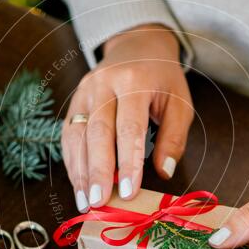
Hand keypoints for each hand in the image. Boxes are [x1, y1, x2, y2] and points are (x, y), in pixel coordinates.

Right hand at [63, 24, 193, 210]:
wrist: (138, 45)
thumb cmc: (162, 79)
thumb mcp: (180, 103)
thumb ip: (174, 138)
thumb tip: (164, 172)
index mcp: (135, 81)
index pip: (129, 127)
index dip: (127, 162)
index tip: (128, 192)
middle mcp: (104, 83)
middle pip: (97, 132)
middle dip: (98, 171)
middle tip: (100, 203)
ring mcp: (85, 91)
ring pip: (77, 135)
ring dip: (80, 172)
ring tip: (85, 202)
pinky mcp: (74, 100)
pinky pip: (68, 134)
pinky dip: (72, 162)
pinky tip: (78, 185)